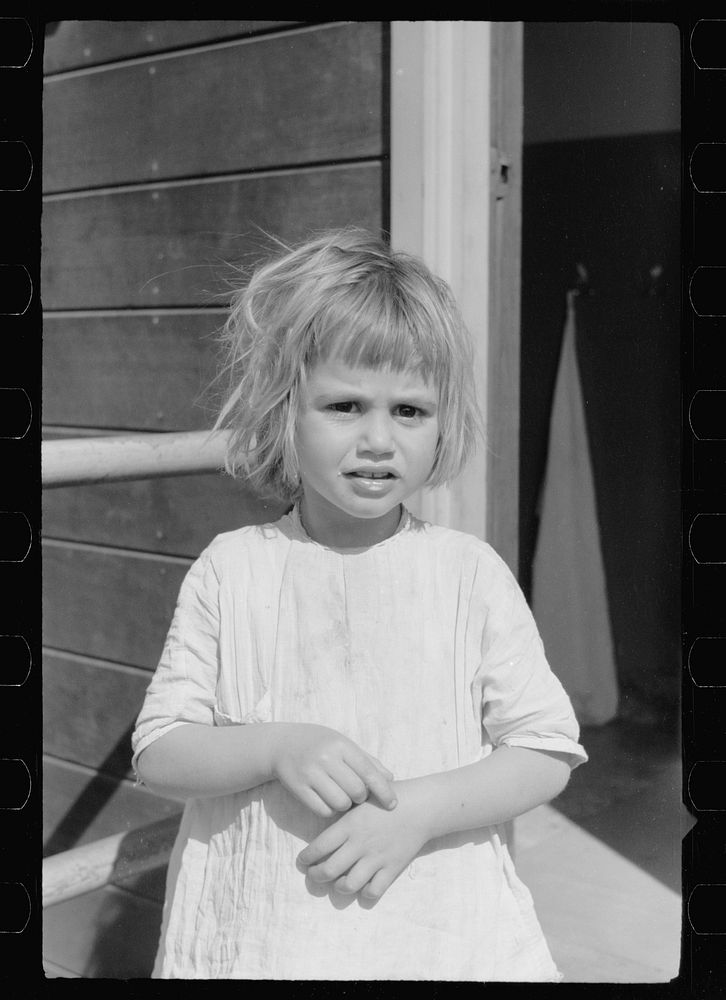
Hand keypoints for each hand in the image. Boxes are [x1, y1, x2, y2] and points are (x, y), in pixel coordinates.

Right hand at [270, 723, 396, 817]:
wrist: (281, 744)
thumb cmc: (319, 744)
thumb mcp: (342, 744)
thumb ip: (366, 760)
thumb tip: (390, 779)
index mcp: (340, 745)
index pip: (368, 771)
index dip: (383, 790)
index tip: (393, 804)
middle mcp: (326, 758)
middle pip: (356, 791)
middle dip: (361, 797)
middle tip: (356, 794)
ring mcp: (310, 773)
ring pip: (341, 803)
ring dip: (345, 804)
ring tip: (341, 795)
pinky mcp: (298, 788)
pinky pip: (323, 810)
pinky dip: (330, 810)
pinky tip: (327, 800)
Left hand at [297, 781, 429, 900]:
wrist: (420, 807)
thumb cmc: (387, 798)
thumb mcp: (361, 798)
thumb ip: (343, 811)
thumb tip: (323, 816)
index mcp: (350, 825)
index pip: (319, 847)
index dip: (307, 858)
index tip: (302, 861)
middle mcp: (360, 844)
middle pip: (329, 870)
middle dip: (316, 876)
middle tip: (314, 874)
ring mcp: (376, 858)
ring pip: (349, 885)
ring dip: (339, 887)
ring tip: (337, 882)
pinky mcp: (392, 868)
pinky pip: (374, 891)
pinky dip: (364, 893)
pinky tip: (362, 886)